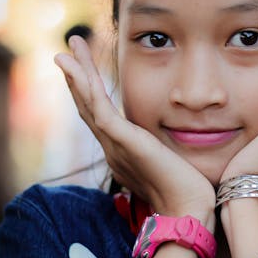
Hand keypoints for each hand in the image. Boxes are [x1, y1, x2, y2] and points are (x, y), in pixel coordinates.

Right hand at [54, 36, 214, 226]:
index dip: (89, 91)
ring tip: (70, 47)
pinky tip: (76, 67)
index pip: (100, 115)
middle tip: (69, 50)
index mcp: (122, 151)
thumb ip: (159, 149)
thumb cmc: (185, 190)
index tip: (85, 68)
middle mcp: (112, 147)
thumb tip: (167, 141)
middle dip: (79, 75)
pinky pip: (99, 109)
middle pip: (88, 105)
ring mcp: (115, 145)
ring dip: (78, 73)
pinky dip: (85, 87)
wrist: (188, 210)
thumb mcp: (168, 161)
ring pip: (89, 103)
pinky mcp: (124, 142)